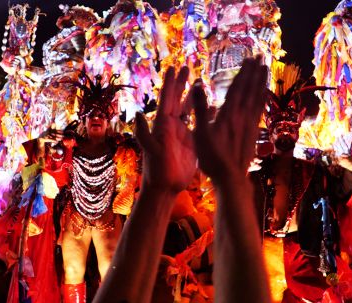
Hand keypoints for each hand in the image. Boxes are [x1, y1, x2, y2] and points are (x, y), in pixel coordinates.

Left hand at [135, 66, 196, 193]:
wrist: (166, 187)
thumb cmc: (157, 170)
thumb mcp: (151, 150)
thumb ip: (144, 133)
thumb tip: (138, 113)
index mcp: (162, 124)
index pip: (167, 99)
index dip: (171, 83)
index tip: (174, 67)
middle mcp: (171, 126)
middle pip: (177, 100)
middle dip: (181, 84)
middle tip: (187, 67)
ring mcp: (181, 134)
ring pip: (188, 110)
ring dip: (193, 96)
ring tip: (200, 82)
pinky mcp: (191, 142)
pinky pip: (198, 124)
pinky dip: (205, 114)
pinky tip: (213, 106)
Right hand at [192, 57, 267, 185]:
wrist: (230, 178)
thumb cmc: (212, 157)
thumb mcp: (200, 133)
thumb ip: (200, 108)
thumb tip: (197, 85)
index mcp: (228, 114)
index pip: (237, 88)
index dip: (244, 72)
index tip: (250, 58)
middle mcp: (241, 116)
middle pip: (250, 90)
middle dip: (255, 73)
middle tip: (262, 57)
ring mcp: (249, 125)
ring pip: (257, 99)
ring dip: (261, 83)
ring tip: (265, 69)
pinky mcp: (253, 134)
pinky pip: (259, 112)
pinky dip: (262, 100)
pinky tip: (264, 95)